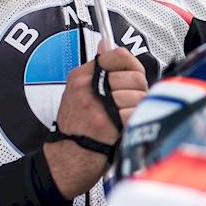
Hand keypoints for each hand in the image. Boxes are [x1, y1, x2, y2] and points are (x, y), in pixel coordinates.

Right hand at [48, 44, 148, 198]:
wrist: (66, 161)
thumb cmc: (76, 131)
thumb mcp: (78, 94)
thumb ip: (97, 71)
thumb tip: (107, 44)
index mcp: (81, 77)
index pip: (118, 55)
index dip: (133, 66)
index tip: (133, 77)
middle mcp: (87, 87)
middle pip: (134, 76)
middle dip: (139, 92)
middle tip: (130, 105)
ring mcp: (97, 105)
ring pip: (138, 96)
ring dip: (138, 109)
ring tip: (126, 119)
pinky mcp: (107, 123)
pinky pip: (136, 113)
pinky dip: (136, 123)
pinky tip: (125, 129)